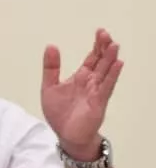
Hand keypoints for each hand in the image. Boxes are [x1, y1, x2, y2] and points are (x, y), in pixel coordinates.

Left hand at [41, 29, 122, 158]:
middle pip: (101, 61)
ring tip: (114, 45)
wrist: (66, 135)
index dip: (96, 46)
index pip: (92, 58)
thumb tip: (51, 46)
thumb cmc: (60, 113)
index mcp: (80, 77)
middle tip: (106, 33)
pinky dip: (112, 75)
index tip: (100, 32)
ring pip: (105, 71)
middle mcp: (91, 82)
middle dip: (104, 48)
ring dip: (110, 58)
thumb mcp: (49, 87)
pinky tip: (117, 64)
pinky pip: (106, 86)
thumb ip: (51, 67)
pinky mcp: (98, 102)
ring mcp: (96, 91)